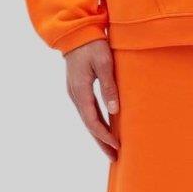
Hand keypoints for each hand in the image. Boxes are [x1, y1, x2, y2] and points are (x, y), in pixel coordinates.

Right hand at [65, 39, 120, 160]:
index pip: (93, 121)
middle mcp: (75, 95)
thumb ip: (109, 87)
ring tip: (111, 149)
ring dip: (99, 135)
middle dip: (102, 142)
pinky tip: (105, 129)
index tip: (118, 146)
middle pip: (89, 125)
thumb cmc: (92, 45)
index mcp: (80, 91)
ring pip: (87, 120)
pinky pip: (87, 112)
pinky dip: (96, 123)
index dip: (105, 136)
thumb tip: (114, 112)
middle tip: (115, 158)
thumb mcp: (104, 63)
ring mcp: (75, 93)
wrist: (75, 33)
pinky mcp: (78, 89)